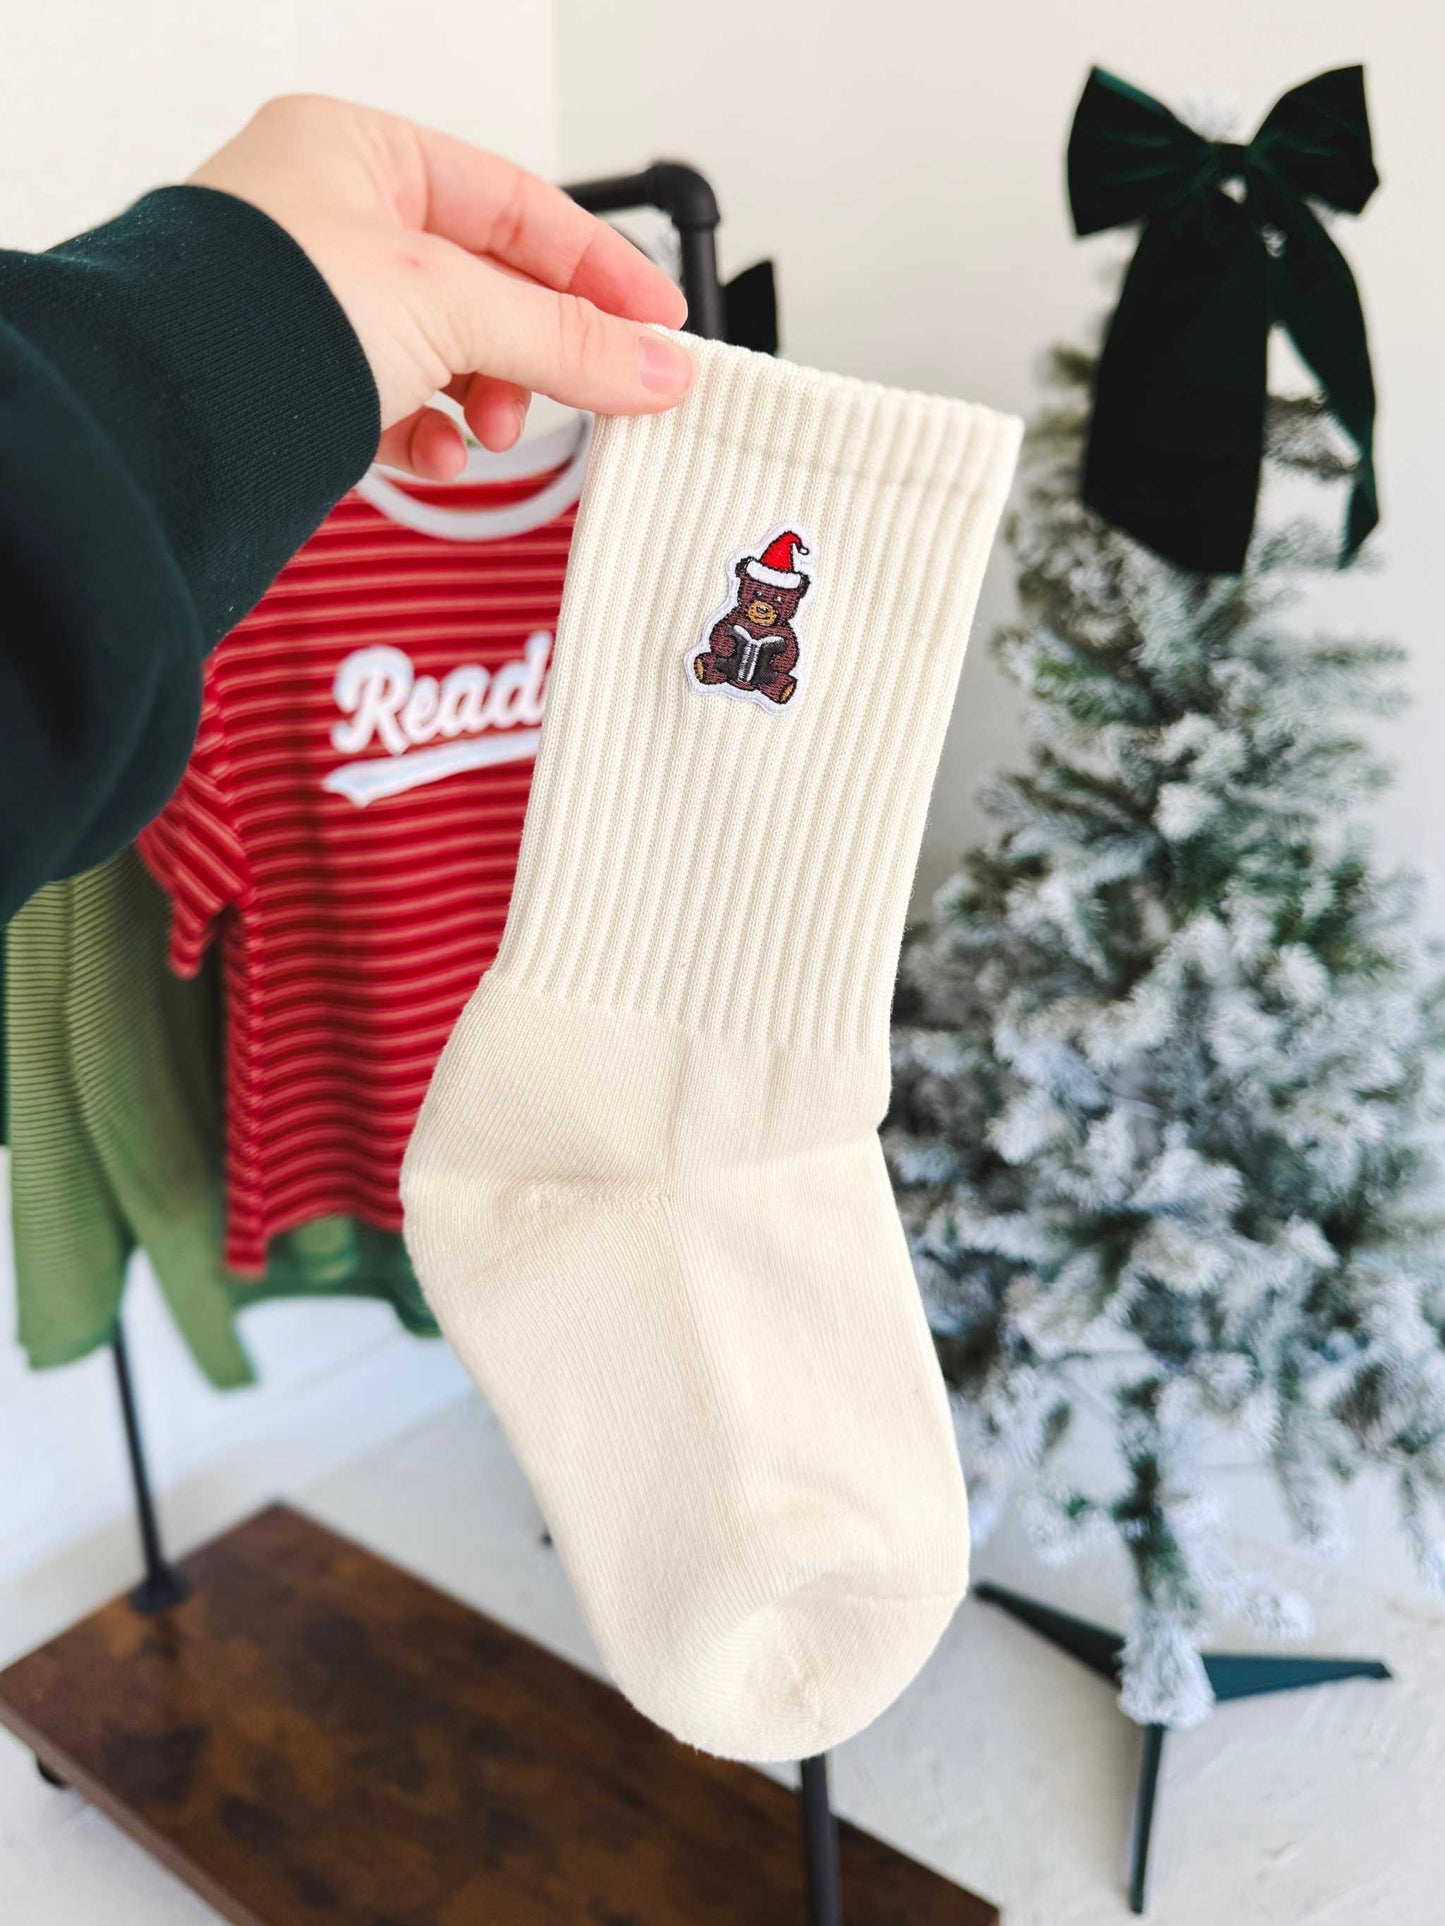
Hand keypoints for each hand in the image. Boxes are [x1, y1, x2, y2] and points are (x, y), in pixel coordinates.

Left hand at [189, 95, 692, 477]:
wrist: (169, 420)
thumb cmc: (268, 314)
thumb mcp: (452, 307)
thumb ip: (568, 340)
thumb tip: (661, 368)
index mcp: (359, 152)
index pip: (518, 203)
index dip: (600, 268)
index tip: (658, 329)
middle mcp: (331, 216)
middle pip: (487, 285)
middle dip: (536, 351)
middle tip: (594, 394)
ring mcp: (312, 301)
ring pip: (445, 351)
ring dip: (486, 400)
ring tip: (493, 431)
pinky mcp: (298, 380)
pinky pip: (394, 402)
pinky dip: (428, 435)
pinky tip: (434, 455)